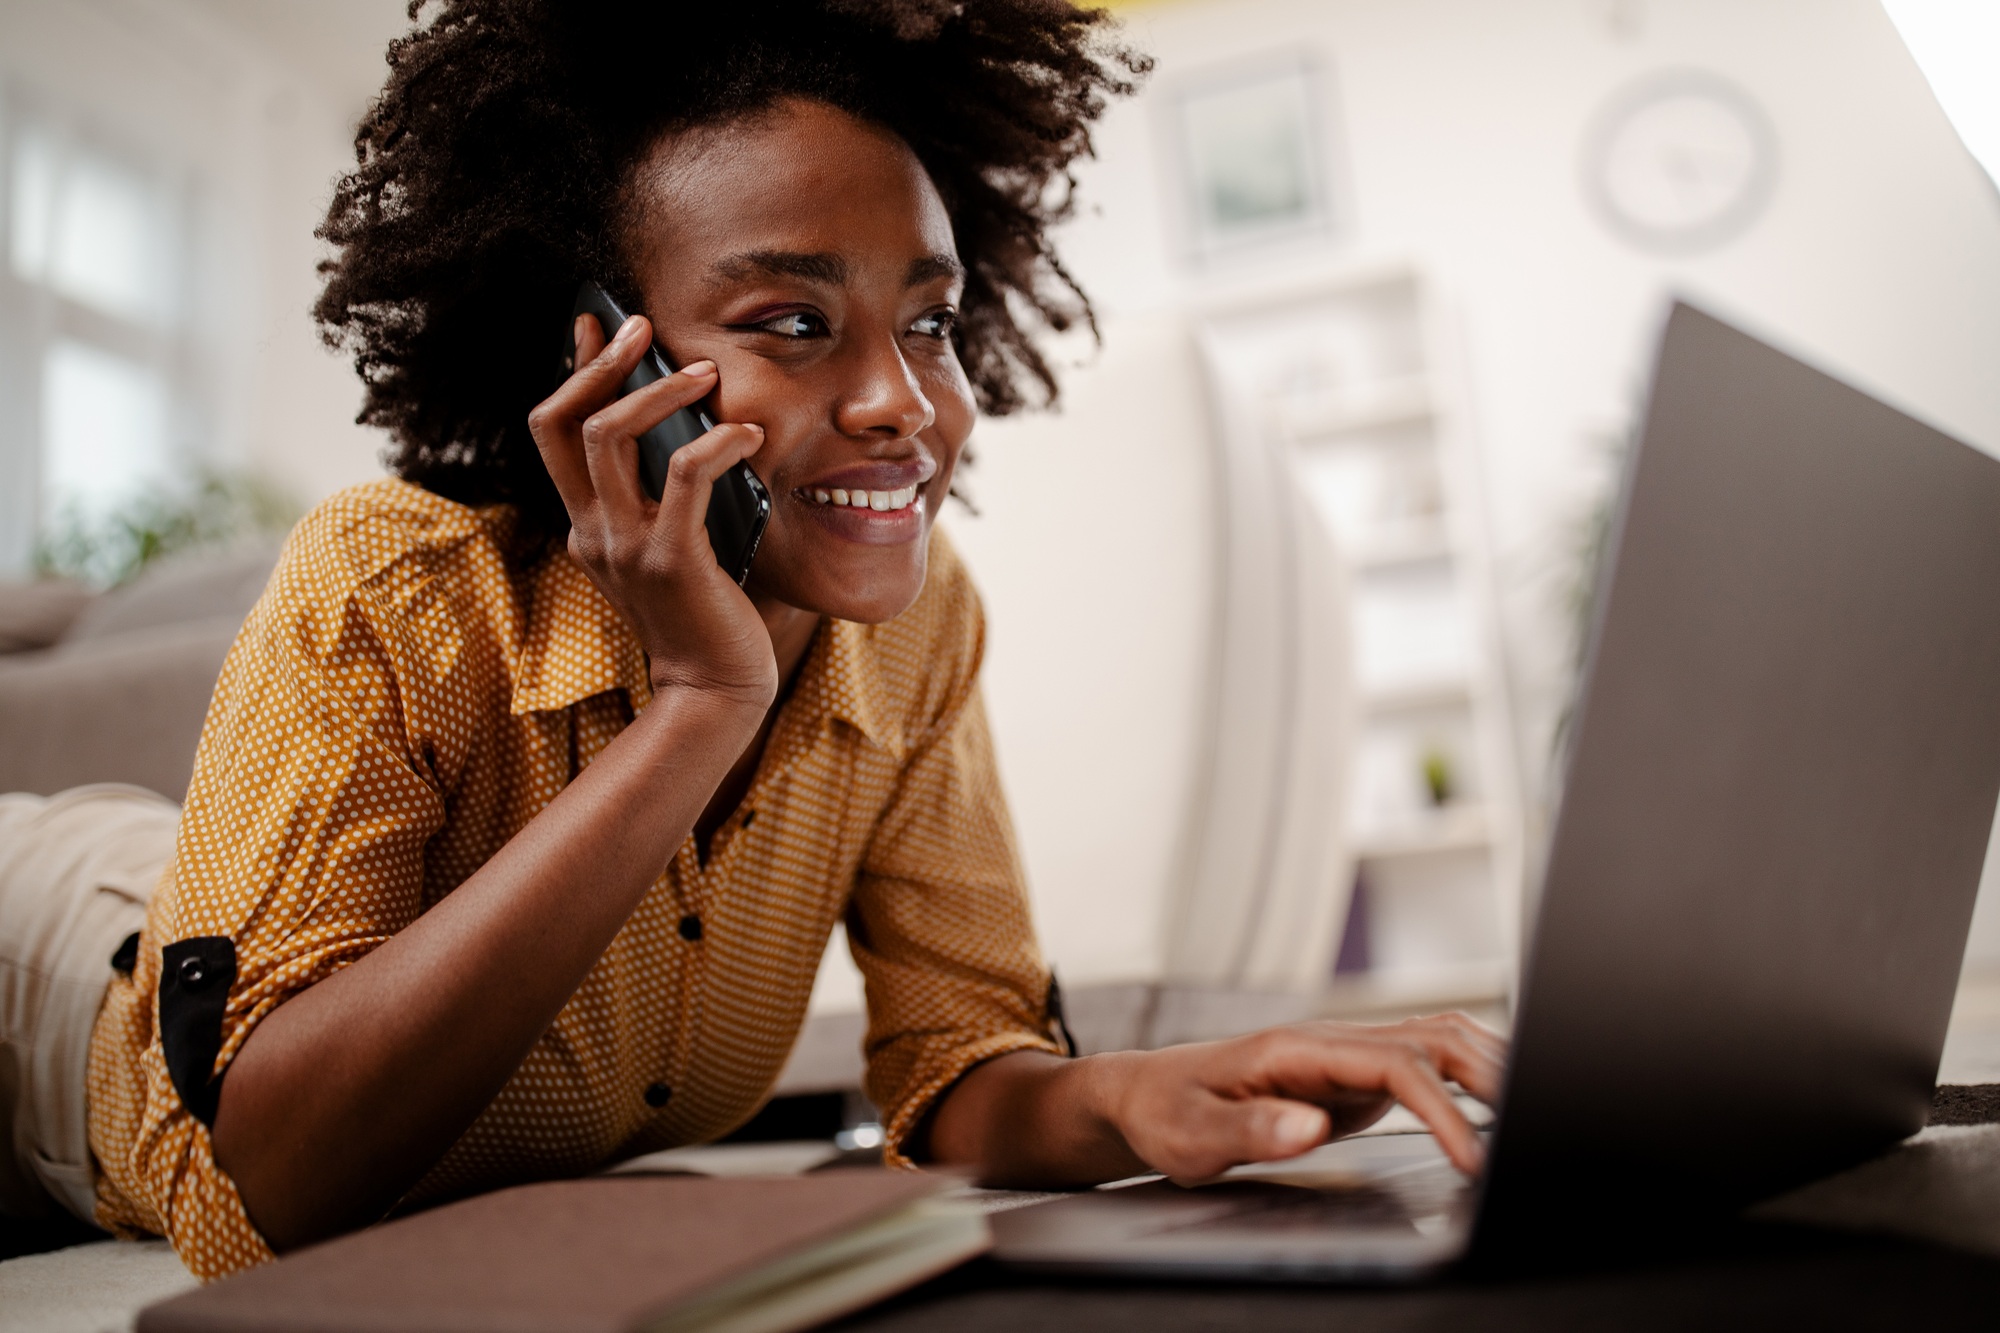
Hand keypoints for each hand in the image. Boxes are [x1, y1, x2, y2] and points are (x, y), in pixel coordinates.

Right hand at [527, 312, 775, 707]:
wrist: (714, 690)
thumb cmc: (704, 614)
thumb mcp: (665, 550)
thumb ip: (658, 501)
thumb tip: (686, 430)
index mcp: (586, 526)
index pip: (552, 431)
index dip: (571, 371)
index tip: (593, 323)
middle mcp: (592, 531)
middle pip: (565, 422)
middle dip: (601, 362)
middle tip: (643, 326)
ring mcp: (625, 546)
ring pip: (611, 437)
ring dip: (660, 390)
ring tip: (706, 372)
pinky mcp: (672, 560)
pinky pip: (684, 475)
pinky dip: (718, 442)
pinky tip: (751, 434)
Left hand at [1102, 1013, 1503, 1180]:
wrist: (1147, 1094)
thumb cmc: (1166, 1113)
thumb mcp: (1191, 1133)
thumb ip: (1249, 1128)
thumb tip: (1311, 1127)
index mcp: (1300, 1047)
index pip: (1397, 1064)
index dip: (1444, 1108)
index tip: (1472, 1157)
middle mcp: (1332, 1041)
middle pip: (1435, 1038)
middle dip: (1492, 1076)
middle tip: (1537, 1128)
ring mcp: (1347, 1054)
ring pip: (1439, 1040)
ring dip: (1490, 1066)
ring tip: (1535, 1112)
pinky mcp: (1354, 1076)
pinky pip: (1427, 1062)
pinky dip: (1470, 1072)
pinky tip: (1497, 1098)